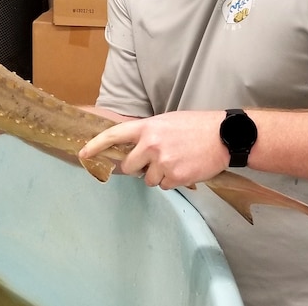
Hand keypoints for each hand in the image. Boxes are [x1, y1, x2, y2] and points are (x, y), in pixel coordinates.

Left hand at [79, 110, 228, 189]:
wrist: (225, 135)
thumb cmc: (197, 126)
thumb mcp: (168, 122)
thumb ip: (148, 135)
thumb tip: (133, 152)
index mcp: (148, 127)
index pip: (114, 135)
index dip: (96, 145)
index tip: (83, 153)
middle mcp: (151, 144)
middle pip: (129, 167)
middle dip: (137, 168)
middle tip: (154, 161)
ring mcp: (163, 162)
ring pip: (148, 179)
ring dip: (159, 175)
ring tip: (178, 161)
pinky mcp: (176, 177)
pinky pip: (165, 185)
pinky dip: (173, 181)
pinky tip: (186, 167)